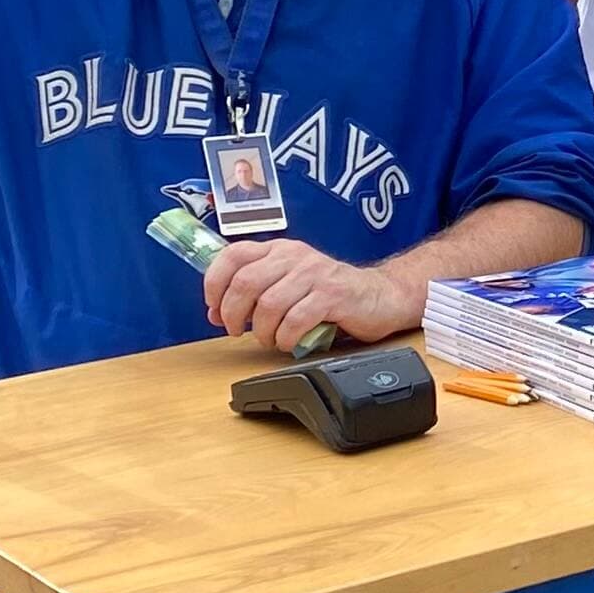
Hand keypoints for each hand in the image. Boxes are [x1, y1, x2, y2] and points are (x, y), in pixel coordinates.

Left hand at [200, 236, 414, 351]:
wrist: (380, 295)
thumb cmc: (330, 293)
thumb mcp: (289, 282)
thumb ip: (256, 292)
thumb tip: (216, 312)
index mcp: (280, 249)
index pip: (234, 255)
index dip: (215, 282)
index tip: (213, 308)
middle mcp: (295, 257)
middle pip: (246, 282)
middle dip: (233, 314)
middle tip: (237, 331)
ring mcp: (315, 274)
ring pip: (269, 304)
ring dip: (262, 331)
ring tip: (269, 339)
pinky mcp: (333, 295)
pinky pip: (296, 320)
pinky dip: (286, 338)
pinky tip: (289, 342)